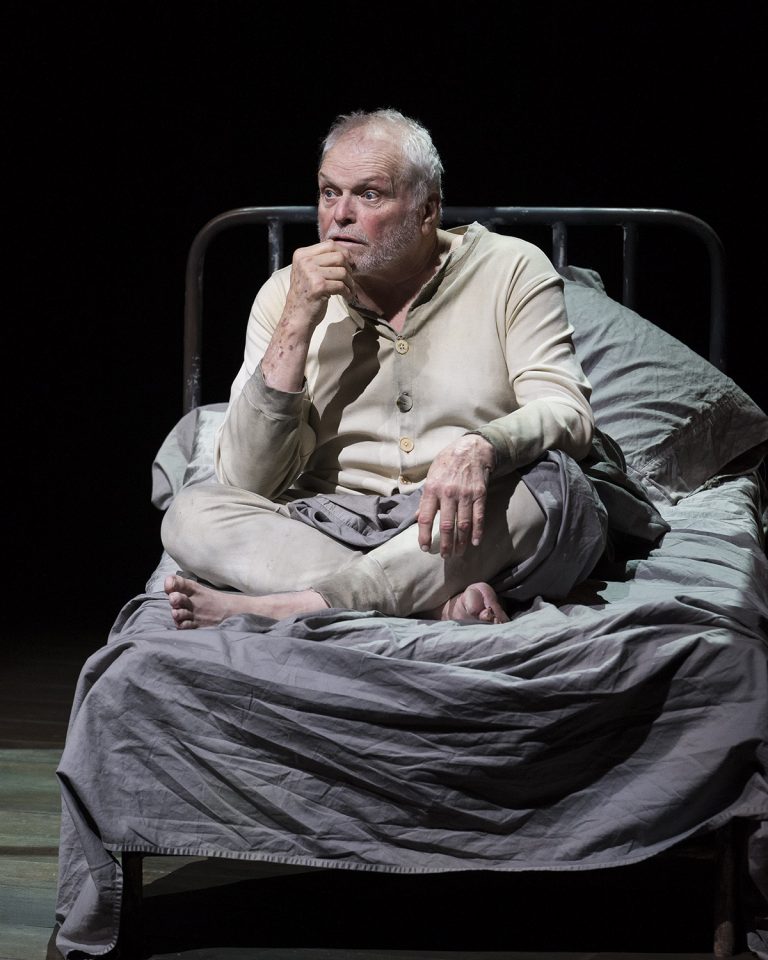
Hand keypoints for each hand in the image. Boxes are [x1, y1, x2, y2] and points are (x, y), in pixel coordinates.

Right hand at [262, 241, 355, 390]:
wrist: (297, 317)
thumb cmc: (306, 295)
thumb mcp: (308, 271)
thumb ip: (321, 260)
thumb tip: (347, 253)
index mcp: (301, 254)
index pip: (330, 244)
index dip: (344, 253)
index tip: (349, 264)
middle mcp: (305, 261)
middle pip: (339, 256)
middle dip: (349, 268)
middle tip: (350, 279)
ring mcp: (311, 273)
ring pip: (343, 271)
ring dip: (351, 282)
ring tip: (350, 289)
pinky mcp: (318, 286)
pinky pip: (342, 285)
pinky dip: (348, 292)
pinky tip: (347, 297)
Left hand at [417, 434, 495, 557]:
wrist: (471, 449)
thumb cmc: (447, 463)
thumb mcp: (431, 476)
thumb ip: (424, 497)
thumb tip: (416, 516)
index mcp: (432, 489)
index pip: (425, 517)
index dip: (423, 535)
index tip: (424, 548)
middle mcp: (448, 493)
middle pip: (445, 525)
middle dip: (445, 544)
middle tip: (445, 556)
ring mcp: (465, 494)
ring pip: (462, 524)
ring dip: (460, 542)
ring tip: (458, 553)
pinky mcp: (479, 494)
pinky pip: (478, 517)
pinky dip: (477, 531)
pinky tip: (475, 542)